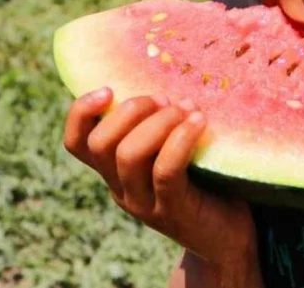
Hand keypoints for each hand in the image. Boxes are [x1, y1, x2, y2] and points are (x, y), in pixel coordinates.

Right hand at [63, 87, 257, 270]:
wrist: (227, 235)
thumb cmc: (204, 181)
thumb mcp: (171, 150)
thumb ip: (159, 125)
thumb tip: (167, 68)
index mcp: (114, 171)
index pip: (76, 143)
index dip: (81, 112)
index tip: (109, 88)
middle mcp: (121, 188)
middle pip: (101, 144)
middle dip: (132, 110)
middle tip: (165, 99)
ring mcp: (144, 203)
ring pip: (129, 155)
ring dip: (159, 122)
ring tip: (187, 109)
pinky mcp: (173, 211)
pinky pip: (165, 171)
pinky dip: (181, 140)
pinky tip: (200, 121)